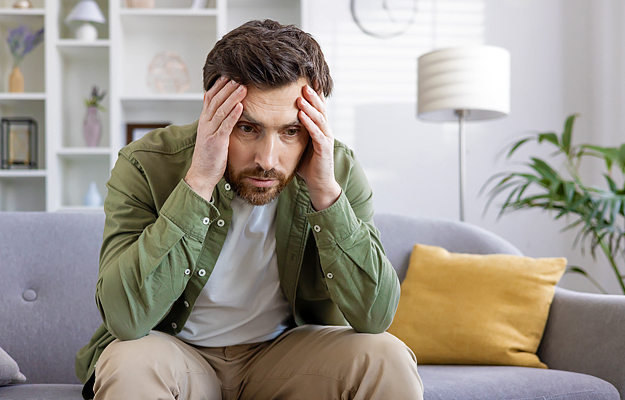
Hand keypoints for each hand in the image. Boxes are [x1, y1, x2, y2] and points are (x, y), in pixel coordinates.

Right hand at [185, 77, 246, 201]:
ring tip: (242, 87)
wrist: (201, 174)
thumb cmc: (209, 156)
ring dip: (232, 97)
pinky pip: (225, 125)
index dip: (219, 86)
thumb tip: (220, 108)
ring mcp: (210, 132)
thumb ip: (215, 121)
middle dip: (227, 87)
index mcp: (204, 121)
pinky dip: (233, 115)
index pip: (210, 98)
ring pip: (221, 110)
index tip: (229, 75)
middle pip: (216, 100)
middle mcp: (205, 124)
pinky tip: (241, 106)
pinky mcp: (216, 142)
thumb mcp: (210, 134)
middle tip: (238, 76)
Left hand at [297, 85, 341, 210]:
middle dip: (312, 94)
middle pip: (320, 108)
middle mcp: (325, 130)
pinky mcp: (324, 149)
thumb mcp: (299, 143)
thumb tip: (276, 119)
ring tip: (302, 95)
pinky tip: (302, 115)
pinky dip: (310, 123)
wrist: (319, 183)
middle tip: (303, 81)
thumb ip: (293, 131)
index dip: (313, 93)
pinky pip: (317, 134)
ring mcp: (326, 139)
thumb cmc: (308, 164)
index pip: (317, 106)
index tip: (305, 78)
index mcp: (319, 128)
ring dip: (311, 106)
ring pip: (320, 118)